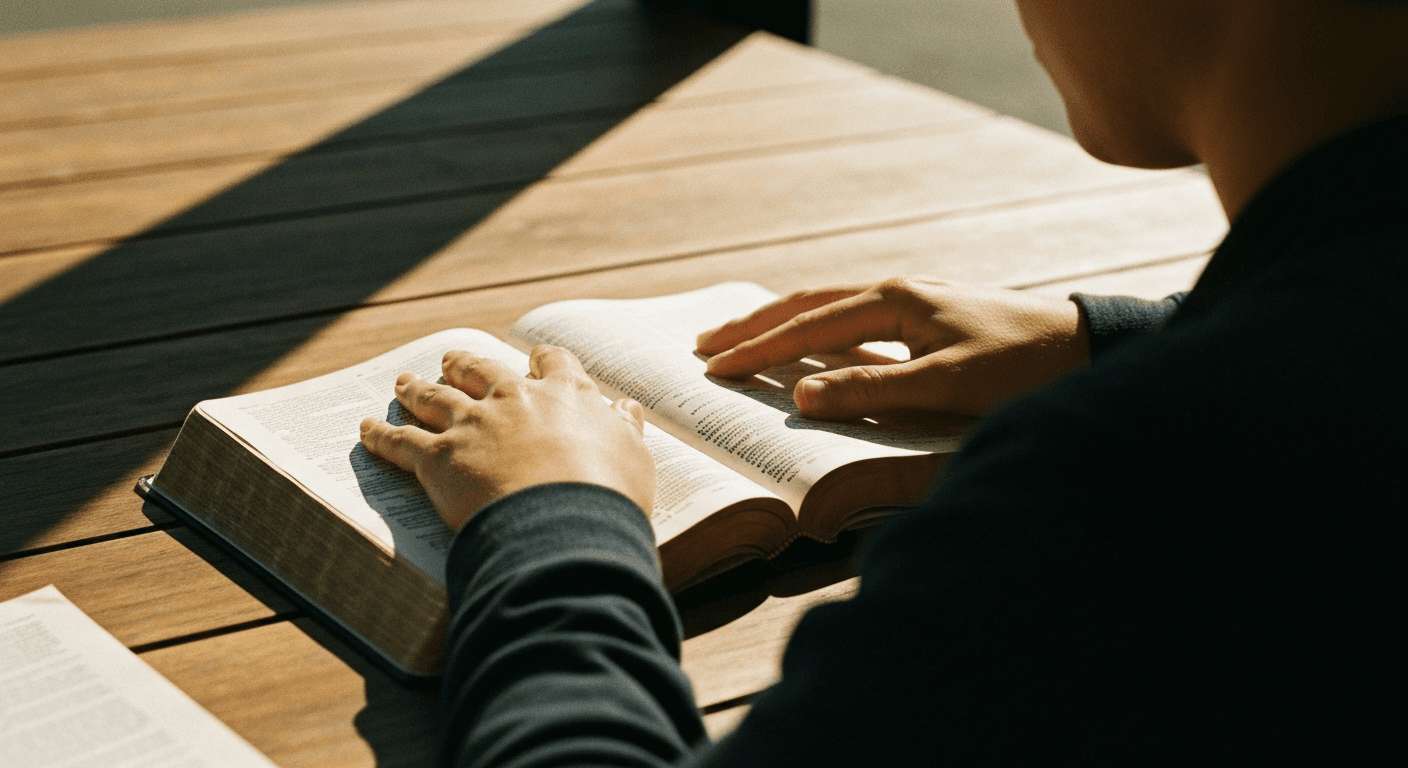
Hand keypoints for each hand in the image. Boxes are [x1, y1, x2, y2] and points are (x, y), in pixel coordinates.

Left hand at [360, 345, 654, 531]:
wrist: (565, 524)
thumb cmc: (608, 495)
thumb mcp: (633, 456)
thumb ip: (625, 429)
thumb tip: (625, 408)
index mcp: (566, 395)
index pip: (554, 363)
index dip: (543, 359)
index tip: (536, 358)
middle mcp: (514, 399)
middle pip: (482, 370)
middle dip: (465, 364)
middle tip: (451, 360)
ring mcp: (473, 425)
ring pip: (436, 398)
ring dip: (416, 389)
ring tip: (403, 383)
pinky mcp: (438, 459)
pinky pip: (401, 443)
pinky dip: (380, 437)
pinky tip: (366, 430)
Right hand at [696, 277, 1089, 418]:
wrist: (1086, 348)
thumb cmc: (1020, 368)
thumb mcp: (946, 386)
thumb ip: (872, 391)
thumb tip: (800, 397)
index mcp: (894, 301)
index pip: (808, 326)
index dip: (758, 349)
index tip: (713, 368)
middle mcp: (896, 291)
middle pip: (806, 304)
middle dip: (753, 324)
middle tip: (703, 344)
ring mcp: (911, 301)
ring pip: (827, 307)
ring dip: (780, 324)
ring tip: (740, 338)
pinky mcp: (926, 318)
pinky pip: (852, 319)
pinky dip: (815, 330)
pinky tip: (808, 346)